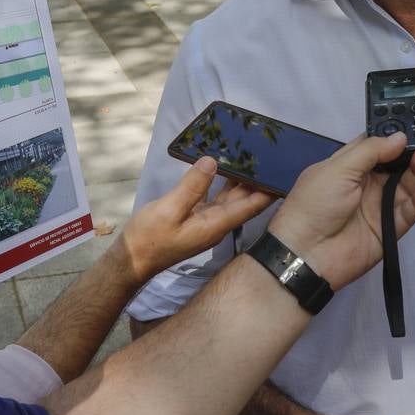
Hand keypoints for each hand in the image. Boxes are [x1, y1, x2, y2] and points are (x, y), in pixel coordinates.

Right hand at [122, 157, 272, 281]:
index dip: (268, 191)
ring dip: (240, 177)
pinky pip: (214, 195)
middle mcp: (217, 222)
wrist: (131, 260)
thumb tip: (212, 161)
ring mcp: (206, 219)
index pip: (251, 206)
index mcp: (216, 224)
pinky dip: (220, 180)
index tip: (283, 174)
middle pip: (244, 199)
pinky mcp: (195, 215)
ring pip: (230, 195)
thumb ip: (191, 186)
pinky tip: (222, 165)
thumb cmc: (149, 239)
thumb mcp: (168, 210)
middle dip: (258, 179)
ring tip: (251, 154)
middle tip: (270, 155)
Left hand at [267, 132, 414, 287]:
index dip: (396, 133)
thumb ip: (371, 151)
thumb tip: (400, 137)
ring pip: (407, 186)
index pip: (378, 145)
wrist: (305, 254)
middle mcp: (367, 184)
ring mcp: (379, 207)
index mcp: (349, 166)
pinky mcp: (389, 230)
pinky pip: (409, 213)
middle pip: (397, 164)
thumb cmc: (315, 204)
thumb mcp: (338, 169)